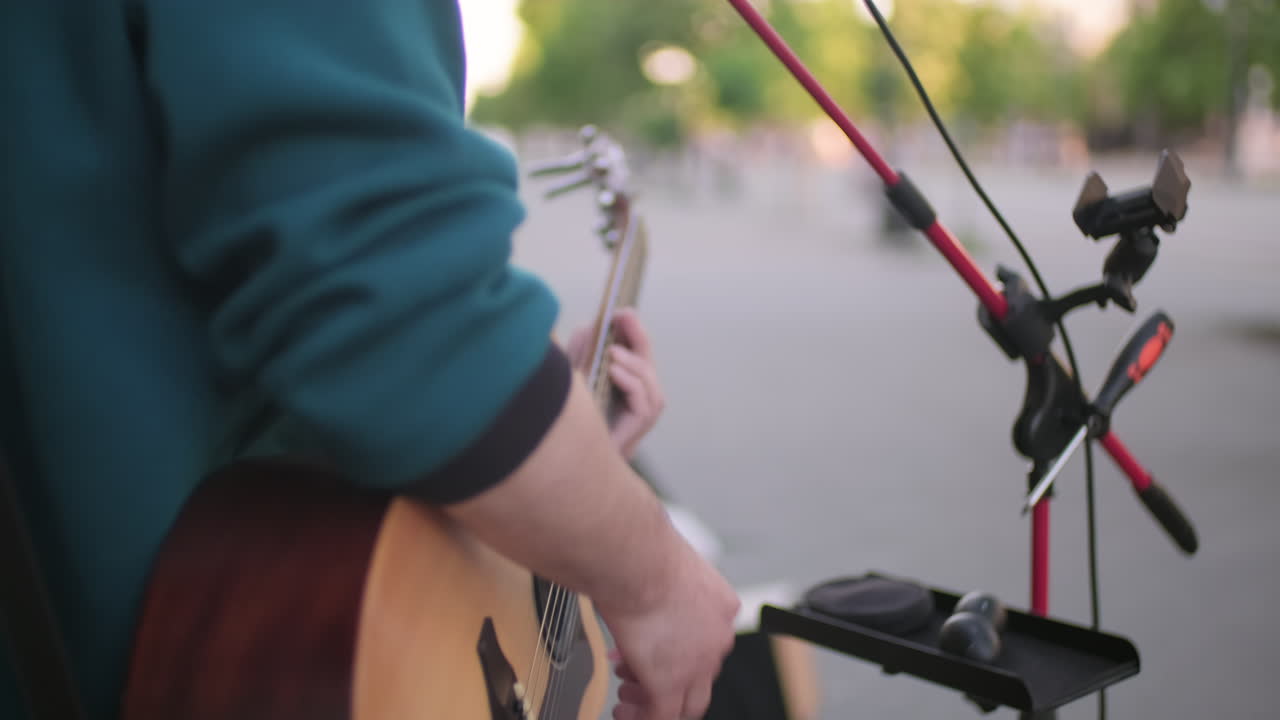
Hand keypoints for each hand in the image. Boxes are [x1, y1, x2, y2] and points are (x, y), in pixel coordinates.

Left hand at [565, 308, 664, 458]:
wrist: (575, 456)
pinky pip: (641, 396)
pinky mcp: (642, 421)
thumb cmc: (577, 414)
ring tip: (611, 350)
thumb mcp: (578, 373)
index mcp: (628, 374)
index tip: (620, 310)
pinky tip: (613, 370)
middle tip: (623, 315)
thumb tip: (591, 326)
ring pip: (646, 375)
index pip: (636, 345)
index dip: (631, 327)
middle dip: (636, 333)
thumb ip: (584, 350)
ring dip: (630, 360)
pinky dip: (629, 381)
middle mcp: (641, 388)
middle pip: (645, 354)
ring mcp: (646, 405)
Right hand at [595, 544, 738, 719]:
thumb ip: (665, 587)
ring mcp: (698, 664)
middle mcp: (718, 638)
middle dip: (666, 676)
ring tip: (626, 696)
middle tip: (638, 675)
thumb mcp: (667, 568)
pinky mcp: (670, 683)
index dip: (677, 651)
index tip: (655, 649)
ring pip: (686, 702)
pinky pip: (661, 715)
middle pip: (700, 675)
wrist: (636, 561)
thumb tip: (646, 588)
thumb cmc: (644, 553)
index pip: (706, 642)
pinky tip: (624, 712)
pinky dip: (642, 717)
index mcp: (721, 607)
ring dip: (652, 700)